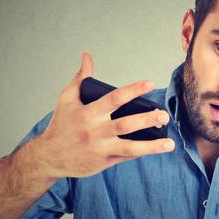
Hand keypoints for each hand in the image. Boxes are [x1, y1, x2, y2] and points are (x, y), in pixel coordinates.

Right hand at [37, 52, 174, 178]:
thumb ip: (80, 78)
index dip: (134, 89)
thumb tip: (87, 56)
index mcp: (88, 113)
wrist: (48, 156)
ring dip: (151, 146)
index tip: (151, 83)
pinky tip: (156, 149)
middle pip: (126, 124)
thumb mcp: (67, 99)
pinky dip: (141, 152)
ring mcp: (100, 148)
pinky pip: (125, 157)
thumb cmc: (61, 125)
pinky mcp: (103, 162)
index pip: (115, 98)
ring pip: (130, 147)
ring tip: (169, 143)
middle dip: (147, 119)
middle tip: (164, 115)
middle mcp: (95, 131)